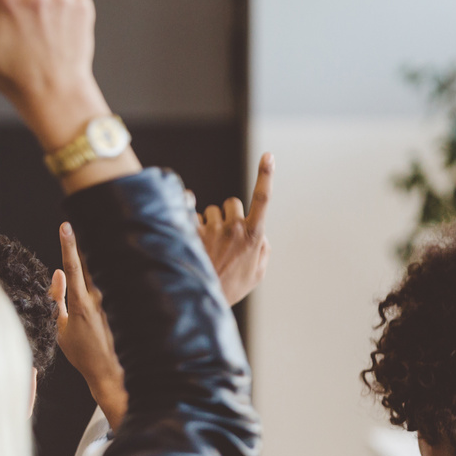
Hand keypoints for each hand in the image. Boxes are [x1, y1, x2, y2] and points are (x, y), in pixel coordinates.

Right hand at [51, 221, 127, 427]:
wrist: (110, 373)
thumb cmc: (82, 354)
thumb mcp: (60, 328)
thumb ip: (56, 299)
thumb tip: (56, 274)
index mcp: (80, 302)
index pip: (72, 266)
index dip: (68, 244)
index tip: (65, 225)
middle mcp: (98, 298)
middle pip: (89, 264)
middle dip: (81, 247)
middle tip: (75, 228)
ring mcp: (111, 303)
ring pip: (99, 276)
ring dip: (92, 266)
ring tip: (88, 262)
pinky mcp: (119, 308)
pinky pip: (107, 288)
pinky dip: (101, 283)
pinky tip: (103, 287)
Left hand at [199, 153, 272, 305]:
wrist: (202, 299)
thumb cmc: (232, 286)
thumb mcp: (257, 272)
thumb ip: (263, 248)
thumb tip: (260, 232)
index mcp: (253, 236)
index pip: (263, 199)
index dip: (266, 176)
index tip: (269, 156)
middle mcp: (233, 228)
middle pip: (232, 202)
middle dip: (230, 214)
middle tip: (225, 235)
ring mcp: (211, 229)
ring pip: (211, 210)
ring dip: (210, 221)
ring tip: (208, 245)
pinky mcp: (191, 232)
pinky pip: (189, 210)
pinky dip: (188, 214)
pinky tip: (187, 223)